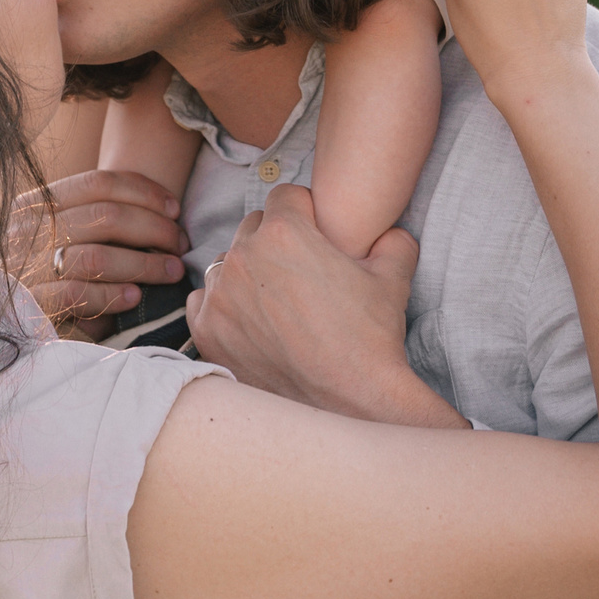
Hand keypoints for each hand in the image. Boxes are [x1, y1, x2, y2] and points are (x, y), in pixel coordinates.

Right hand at [7, 167, 189, 338]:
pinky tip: (134, 298)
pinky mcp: (31, 305)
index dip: (143, 191)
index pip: (97, 183)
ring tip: (170, 271)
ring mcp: (29, 268)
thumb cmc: (27, 269)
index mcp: (36, 205)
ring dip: (144, 263)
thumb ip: (83, 219)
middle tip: (179, 242)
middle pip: (105, 216)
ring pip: (97, 257)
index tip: (174, 207)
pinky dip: (112, 295)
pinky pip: (79, 295)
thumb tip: (150, 213)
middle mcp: (30, 231)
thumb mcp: (44, 232)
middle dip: (154, 227)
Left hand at [188, 184, 464, 426]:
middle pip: (252, 227)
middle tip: (300, 270)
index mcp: (284, 232)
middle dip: (274, 240)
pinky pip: (204, 299)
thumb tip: (388, 230)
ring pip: (227, 263)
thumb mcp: (394, 278)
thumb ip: (392, 240)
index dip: (305, 212)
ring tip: (278, 301)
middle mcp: (243, 256)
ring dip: (248, 273)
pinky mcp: (205, 328)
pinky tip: (251, 321)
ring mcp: (219, 293)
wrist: (349, 402)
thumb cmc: (371, 338)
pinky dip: (224, 305)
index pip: (284, 197)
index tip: (316, 233)